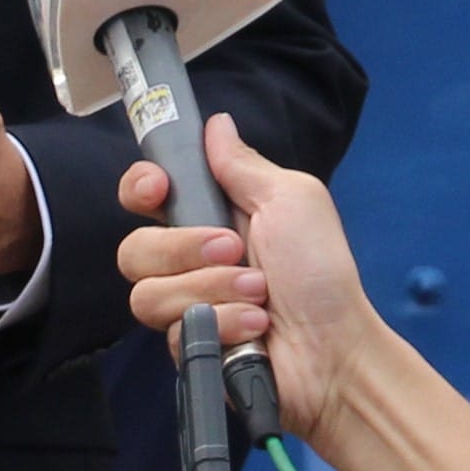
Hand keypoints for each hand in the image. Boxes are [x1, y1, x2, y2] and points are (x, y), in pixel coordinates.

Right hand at [117, 113, 383, 444]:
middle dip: (184, 248)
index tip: (160, 189)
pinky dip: (223, 324)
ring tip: (259, 295)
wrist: (335, 348)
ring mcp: (186, 307)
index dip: (140, 188)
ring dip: (211, 289)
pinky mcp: (189, 348)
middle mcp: (189, 261)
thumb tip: (215, 122)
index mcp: (210, 217)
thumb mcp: (291, 201)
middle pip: (134, 248)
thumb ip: (244, 165)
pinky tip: (256, 328)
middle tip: (236, 250)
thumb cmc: (320, 270)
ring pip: (147, 294)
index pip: (144, 195)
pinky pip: (174, 333)